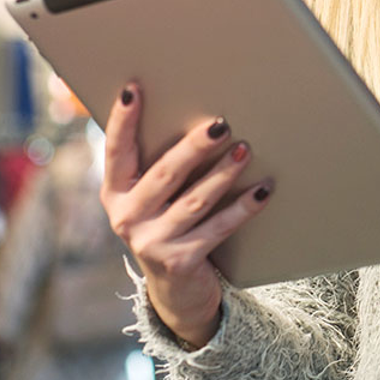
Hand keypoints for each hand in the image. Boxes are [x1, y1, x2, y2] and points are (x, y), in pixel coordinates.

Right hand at [100, 83, 272, 347]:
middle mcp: (127, 217)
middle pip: (164, 174)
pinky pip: (218, 228)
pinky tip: (263, 189)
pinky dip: (243, 207)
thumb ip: (159, 163)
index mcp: (116, 193)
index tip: (134, 88)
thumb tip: (198, 115)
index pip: (116, 151)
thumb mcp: (153, 197)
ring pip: (195, 200)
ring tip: (246, 149)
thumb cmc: (169, 222)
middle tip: (220, 123)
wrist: (176, 291)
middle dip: (193, 147)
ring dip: (223, 173)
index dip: (122, 121)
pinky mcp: (179, 261)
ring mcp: (151, 242)